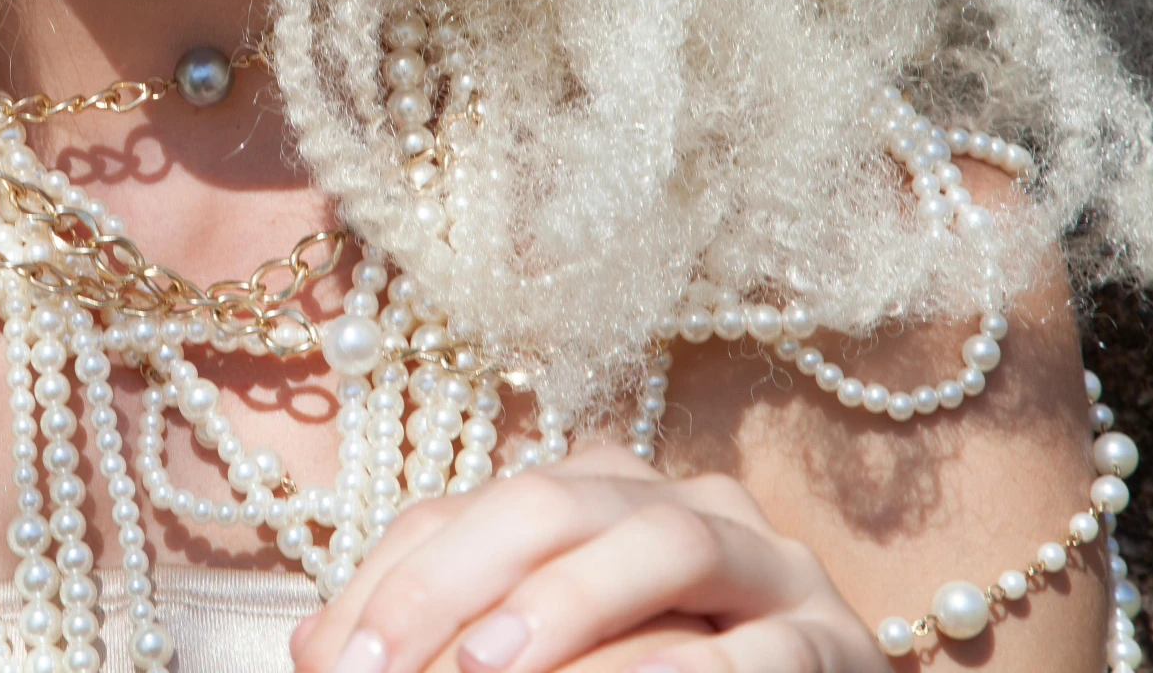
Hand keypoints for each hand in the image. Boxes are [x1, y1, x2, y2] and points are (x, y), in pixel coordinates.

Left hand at [287, 446, 884, 672]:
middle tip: (384, 667)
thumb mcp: (541, 659)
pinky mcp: (835, 643)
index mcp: (597, 498)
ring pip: (668, 540)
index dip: (391, 578)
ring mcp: (772, 566)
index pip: (471, 507)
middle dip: (458, 578)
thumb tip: (317, 649)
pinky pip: (761, 647)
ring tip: (489, 666)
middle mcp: (685, 502)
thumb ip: (444, 642)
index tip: (330, 661)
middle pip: (556, 499)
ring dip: (570, 602)